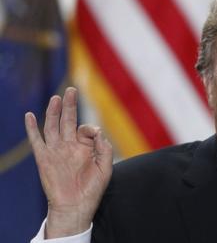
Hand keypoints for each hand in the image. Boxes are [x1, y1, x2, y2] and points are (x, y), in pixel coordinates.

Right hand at [25, 87, 112, 237]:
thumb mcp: (106, 167)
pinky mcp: (44, 159)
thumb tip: (98, 131)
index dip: (90, 128)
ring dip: (53, 112)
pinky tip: (30, 116)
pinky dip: (32, 128)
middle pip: (68, 121)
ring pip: (53, 126)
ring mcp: (56, 151)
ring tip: (56, 98)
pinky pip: (36, 141)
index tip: (94, 134)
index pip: (86, 129)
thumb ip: (105, 148)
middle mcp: (70, 146)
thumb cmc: (92, 189)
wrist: (75, 206)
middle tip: (71, 90)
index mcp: (85, 147)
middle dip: (70, 105)